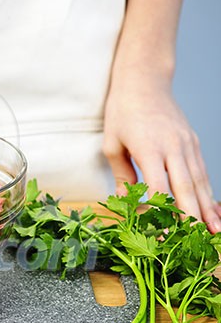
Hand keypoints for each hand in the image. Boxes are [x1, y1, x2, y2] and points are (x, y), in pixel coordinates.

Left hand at [103, 78, 220, 231]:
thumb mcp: (112, 143)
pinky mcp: (192, 142)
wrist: (143, 82)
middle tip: (202, 241)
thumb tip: (126, 201)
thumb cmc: (122, 112)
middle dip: (195, 217)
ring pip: (200, 180)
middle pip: (187, 187)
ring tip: (216, 231)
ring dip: (208, 207)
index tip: (167, 235)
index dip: (165, 214)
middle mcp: (173, 147)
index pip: (160, 188)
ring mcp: (187, 144)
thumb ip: (122, 174)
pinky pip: (202, 170)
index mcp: (149, 149)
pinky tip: (212, 207)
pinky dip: (208, 190)